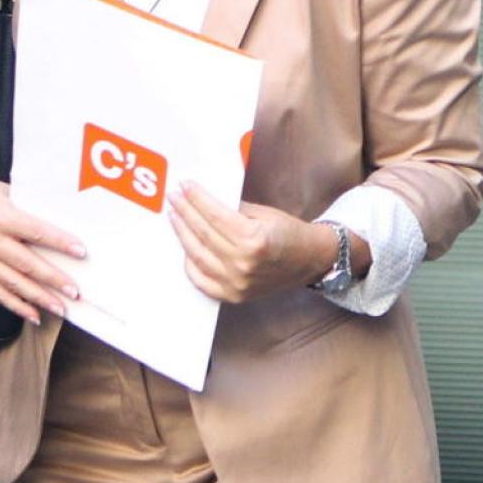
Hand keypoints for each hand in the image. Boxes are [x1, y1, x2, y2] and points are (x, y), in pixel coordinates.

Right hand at [0, 146, 84, 324]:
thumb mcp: (10, 192)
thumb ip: (33, 208)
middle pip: (25, 264)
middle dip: (52, 280)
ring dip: (37, 298)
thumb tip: (68, 219)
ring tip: (60, 308)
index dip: (59, 242)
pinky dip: (15, 305)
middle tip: (75, 291)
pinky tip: (33, 315)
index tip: (81, 251)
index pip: (35, 231)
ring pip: (12, 282)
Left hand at [167, 182, 334, 302]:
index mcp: (254, 239)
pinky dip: (189, 263)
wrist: (309, 261)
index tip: (184, 186)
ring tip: (175, 217)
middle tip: (173, 198)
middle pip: (203, 233)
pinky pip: (201, 280)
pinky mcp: (233, 295)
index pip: (215, 215)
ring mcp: (236, 282)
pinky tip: (185, 247)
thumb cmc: (289, 233)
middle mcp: (243, 263)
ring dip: (182, 234)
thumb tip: (205, 200)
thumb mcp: (265, 214)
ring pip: (197, 255)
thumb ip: (234, 209)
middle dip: (185, 212)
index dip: (197, 199)